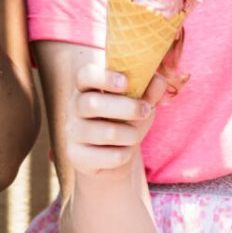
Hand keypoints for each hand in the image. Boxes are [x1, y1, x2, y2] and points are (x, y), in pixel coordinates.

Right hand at [58, 57, 179, 177]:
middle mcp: (73, 107)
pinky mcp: (76, 156)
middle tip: (146, 110)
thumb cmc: (125, 120)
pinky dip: (126, 155)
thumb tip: (159, 80)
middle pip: (92, 104)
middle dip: (127, 107)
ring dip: (132, 134)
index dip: (104, 77)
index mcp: (86, 88)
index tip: (125, 82)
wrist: (112, 156)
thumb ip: (149, 89)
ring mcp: (73, 132)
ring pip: (107, 133)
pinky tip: (121, 152)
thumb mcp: (139, 101)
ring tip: (134, 135)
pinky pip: (112, 156)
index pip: (85, 76)